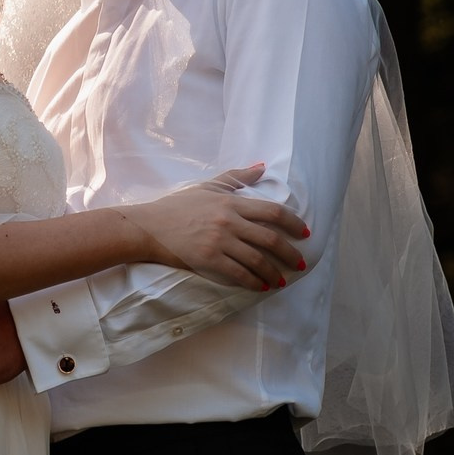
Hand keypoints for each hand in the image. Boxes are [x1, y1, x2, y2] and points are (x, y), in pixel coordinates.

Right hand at [132, 163, 308, 289]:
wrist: (148, 227)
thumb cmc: (177, 206)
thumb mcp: (207, 187)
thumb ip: (236, 177)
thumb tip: (262, 167)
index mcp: (231, 203)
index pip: (273, 212)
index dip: (294, 223)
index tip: (305, 233)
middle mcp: (229, 221)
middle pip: (271, 238)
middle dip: (291, 253)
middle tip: (301, 263)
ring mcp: (219, 242)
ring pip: (257, 259)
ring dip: (274, 273)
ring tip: (282, 280)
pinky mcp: (208, 260)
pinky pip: (238, 274)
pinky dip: (253, 282)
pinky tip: (261, 287)